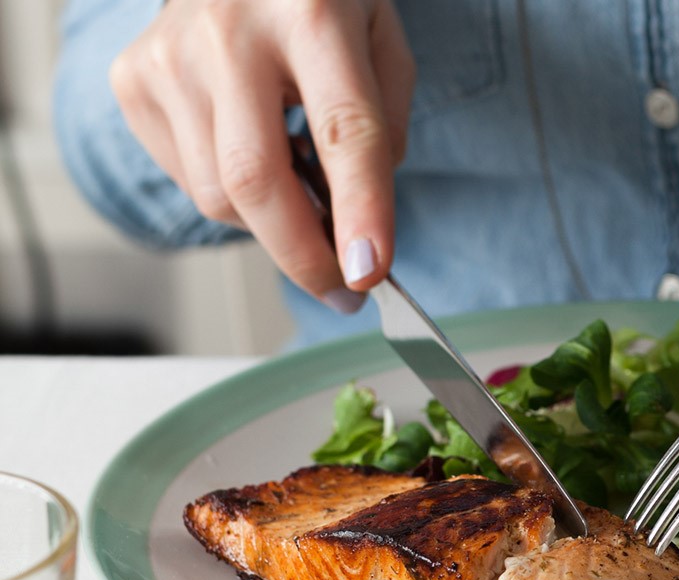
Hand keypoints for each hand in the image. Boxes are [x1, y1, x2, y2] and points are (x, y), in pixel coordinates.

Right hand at [109, 0, 414, 311]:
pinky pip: (188, 182)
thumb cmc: (318, 1)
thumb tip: (357, 225)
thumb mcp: (381, 40)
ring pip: (218, 196)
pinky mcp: (133, 81)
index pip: (343, 130)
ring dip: (271, 224)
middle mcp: (229, 31)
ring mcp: (169, 56)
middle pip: (255, 180)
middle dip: (303, 256)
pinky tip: (253, 151)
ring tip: (302, 191)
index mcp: (311, 13)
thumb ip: (384, 125)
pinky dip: (232, 196)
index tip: (369, 272)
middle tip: (343, 290)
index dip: (360, 211)